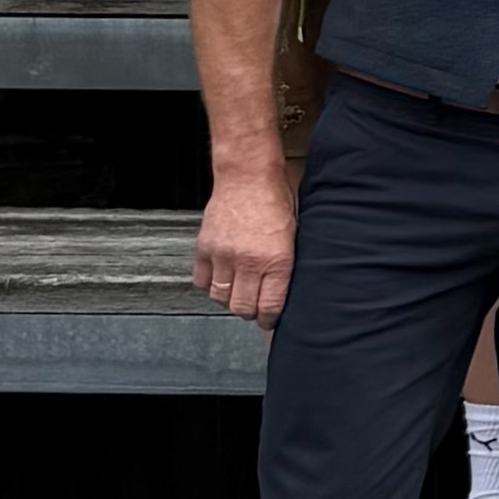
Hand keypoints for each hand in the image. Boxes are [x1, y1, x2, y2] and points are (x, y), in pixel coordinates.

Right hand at [194, 163, 297, 331]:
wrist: (247, 177)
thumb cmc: (277, 201)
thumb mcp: (296, 234)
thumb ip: (288, 264)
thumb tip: (286, 289)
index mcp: (277, 260)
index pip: (270, 305)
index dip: (270, 319)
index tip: (270, 321)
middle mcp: (249, 261)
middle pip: (242, 307)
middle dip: (249, 313)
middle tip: (254, 308)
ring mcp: (223, 255)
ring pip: (220, 297)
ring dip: (229, 300)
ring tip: (238, 293)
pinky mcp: (204, 248)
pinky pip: (201, 281)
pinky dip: (210, 285)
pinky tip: (221, 279)